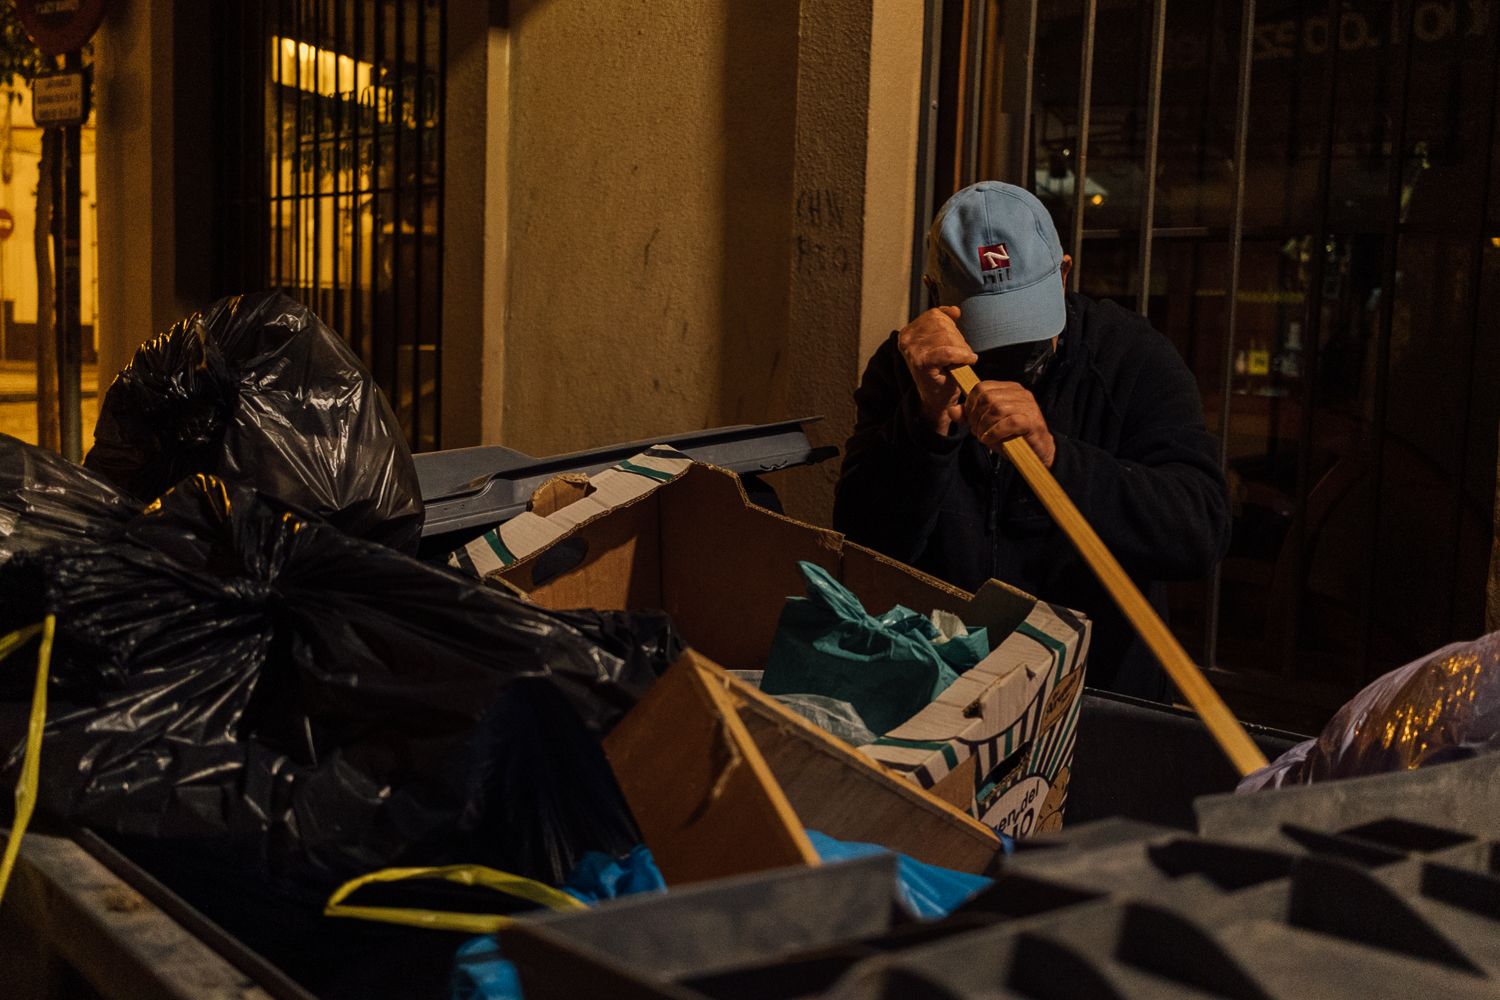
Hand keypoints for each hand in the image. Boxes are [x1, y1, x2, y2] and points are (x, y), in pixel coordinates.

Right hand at [896, 307, 977, 433]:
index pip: (935, 315)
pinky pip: (949, 351)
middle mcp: (906, 340)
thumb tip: (955, 310)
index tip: (953, 342)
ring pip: (948, 337)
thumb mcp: (942, 343)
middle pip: (942, 325)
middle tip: (957, 356)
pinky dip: (962, 356)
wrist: (937, 401)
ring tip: (958, 361)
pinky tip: (968, 361)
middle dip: (957, 340)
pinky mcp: (922, 363)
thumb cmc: (941, 372)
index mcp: (908, 332)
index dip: (950, 327)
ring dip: (961, 349)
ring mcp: (913, 351)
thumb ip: (945, 324)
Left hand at [964, 380, 1055, 466]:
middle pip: (987, 397)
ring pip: (997, 408)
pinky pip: (1008, 422)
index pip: (982, 387)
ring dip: (985, 426)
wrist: (1038, 452)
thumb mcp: (986, 426)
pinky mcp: (1032, 421)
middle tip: (977, 431)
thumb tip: (952, 410)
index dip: (970, 404)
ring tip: (984, 436)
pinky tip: (991, 440)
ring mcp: (1028, 406)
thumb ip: (969, 417)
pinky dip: (995, 433)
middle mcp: (1020, 393)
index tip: (971, 420)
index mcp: (1009, 389)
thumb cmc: (1012, 437)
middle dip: (976, 417)